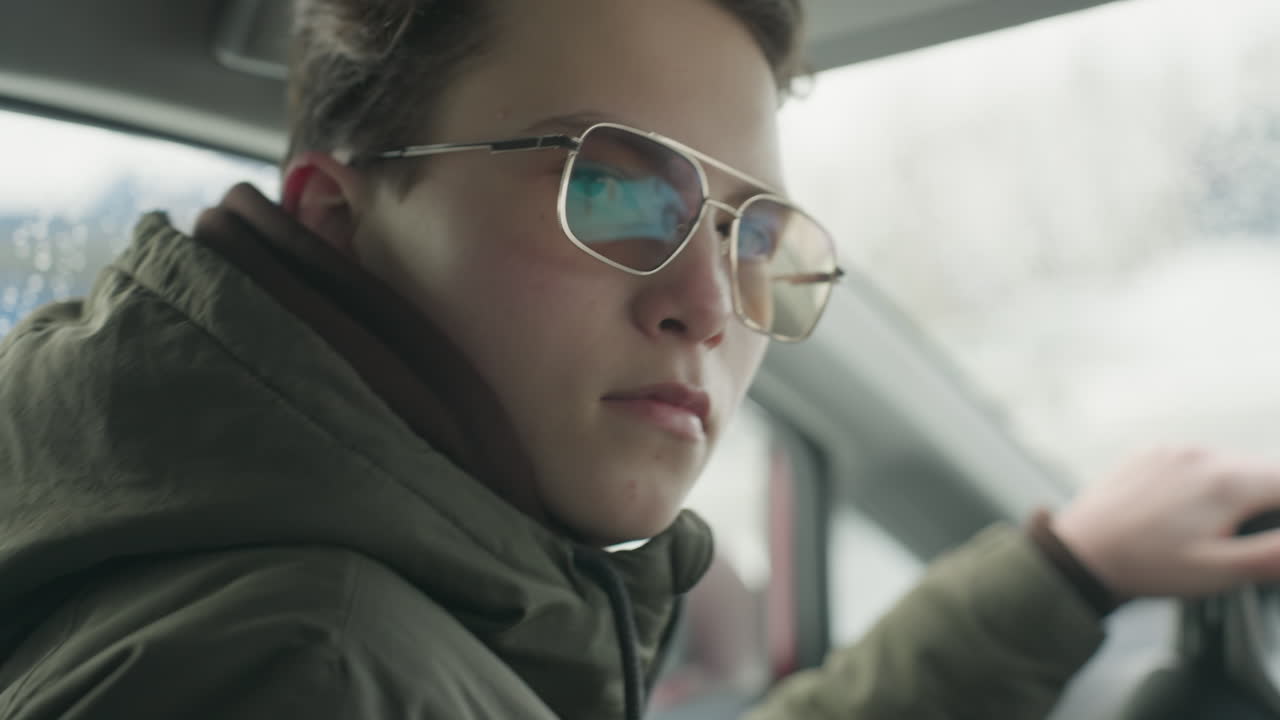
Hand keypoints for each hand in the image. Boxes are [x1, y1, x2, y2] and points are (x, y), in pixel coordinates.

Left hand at [1053, 447, 1279, 598]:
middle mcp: (1203, 454)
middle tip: (1242, 539)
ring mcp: (1173, 450)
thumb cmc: (1147, 566)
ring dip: (1235, 491)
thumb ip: (1274, 553)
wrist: (1080, 553)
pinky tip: (1182, 516)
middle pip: (1263, 471)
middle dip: (1268, 502)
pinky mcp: (1150, 454)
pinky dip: (1202, 483)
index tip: (1268, 536)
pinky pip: (1194, 462)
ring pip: (1230, 465)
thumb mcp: (1222, 571)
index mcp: (1229, 480)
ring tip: (1210, 530)